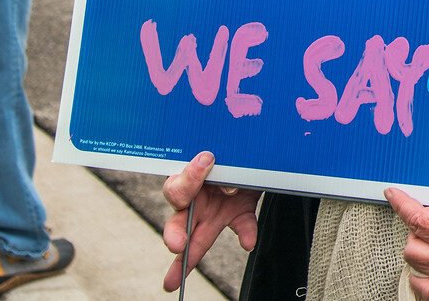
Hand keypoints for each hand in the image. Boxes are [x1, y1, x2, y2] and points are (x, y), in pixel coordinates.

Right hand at [160, 151, 257, 292]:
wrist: (253, 150)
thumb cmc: (230, 149)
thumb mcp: (226, 153)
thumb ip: (223, 168)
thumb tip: (227, 189)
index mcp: (189, 182)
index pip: (177, 188)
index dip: (188, 180)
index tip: (207, 159)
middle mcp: (198, 201)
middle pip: (178, 225)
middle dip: (175, 237)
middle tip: (177, 245)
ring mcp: (217, 212)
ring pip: (200, 239)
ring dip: (190, 256)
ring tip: (177, 278)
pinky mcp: (238, 214)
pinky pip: (242, 227)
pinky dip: (247, 234)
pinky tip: (249, 241)